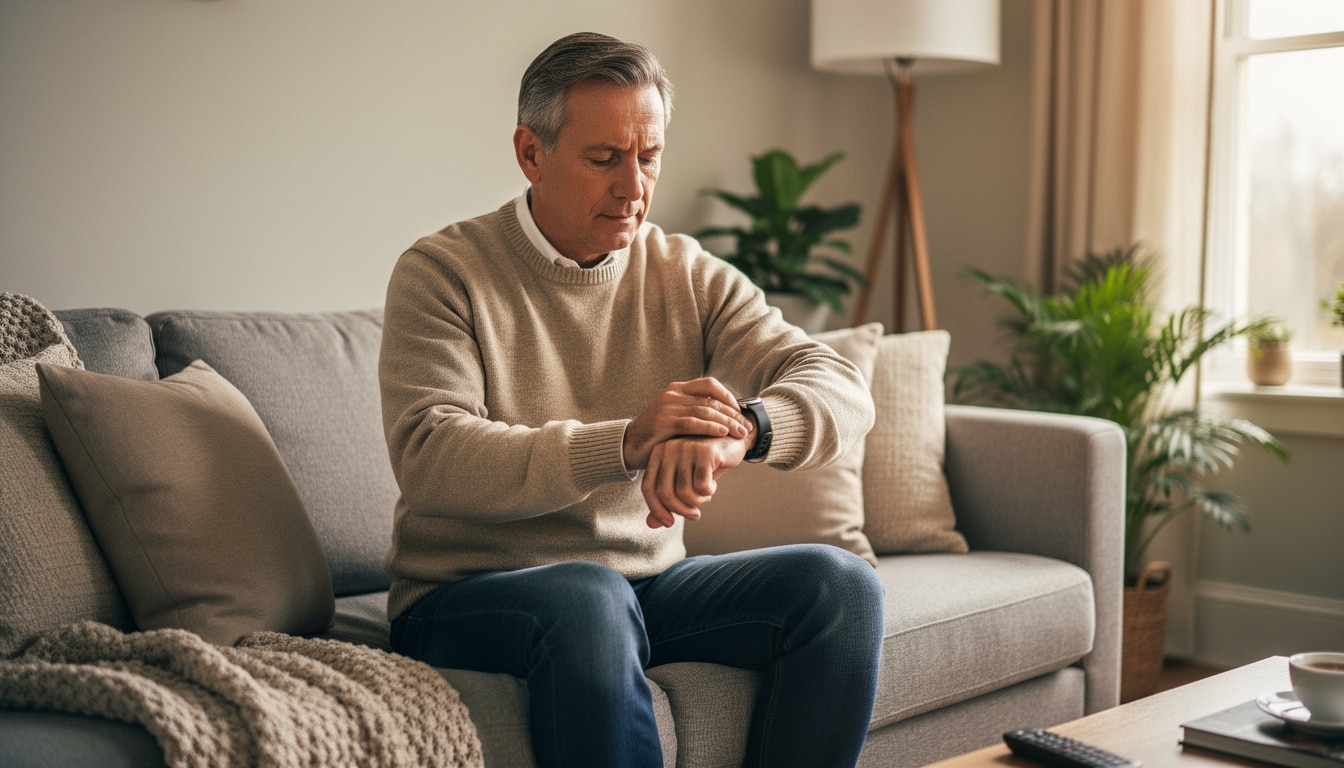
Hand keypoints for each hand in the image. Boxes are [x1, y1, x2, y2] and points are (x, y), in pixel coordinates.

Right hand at [623, 378, 749, 470]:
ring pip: (705, 411)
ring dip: (727, 423)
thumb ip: (696, 413)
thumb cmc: (658, 435)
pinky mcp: (664, 422)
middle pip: (711, 400)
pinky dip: (710, 428)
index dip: (729, 397)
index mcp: (678, 389)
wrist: (628, 445)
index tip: (741, 413)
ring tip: (741, 433)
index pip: (710, 385)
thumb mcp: (678, 418)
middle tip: (747, 427)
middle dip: (733, 414)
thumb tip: (727, 417)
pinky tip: (723, 434)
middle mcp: (673, 394)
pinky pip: (692, 423)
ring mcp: (668, 407)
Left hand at [642, 432, 749, 528]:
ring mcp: (687, 448)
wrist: (732, 444)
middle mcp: (669, 448)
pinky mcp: (705, 452)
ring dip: (697, 501)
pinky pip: (701, 486)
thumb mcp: (684, 482)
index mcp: (658, 453)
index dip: (656, 510)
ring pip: (684, 492)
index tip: (669, 523)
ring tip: (705, 495)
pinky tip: (713, 485)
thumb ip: (667, 501)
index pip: (648, 487)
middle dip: (681, 510)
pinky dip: (708, 492)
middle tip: (694, 515)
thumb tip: (651, 524)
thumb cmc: (705, 465)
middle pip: (665, 493)